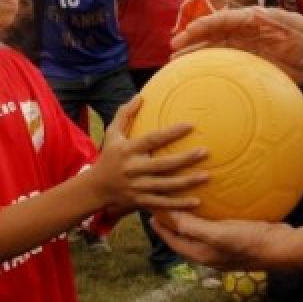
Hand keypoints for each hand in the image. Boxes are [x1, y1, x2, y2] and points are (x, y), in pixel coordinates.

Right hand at [89, 97, 209, 216]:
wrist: (95, 188)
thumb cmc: (108, 156)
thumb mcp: (112, 133)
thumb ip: (124, 114)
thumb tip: (139, 96)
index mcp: (128, 150)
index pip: (152, 139)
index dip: (171, 133)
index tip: (191, 125)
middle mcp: (133, 169)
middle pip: (163, 165)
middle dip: (185, 159)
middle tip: (205, 151)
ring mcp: (138, 187)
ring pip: (166, 186)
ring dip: (187, 182)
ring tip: (207, 175)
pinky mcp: (141, 201)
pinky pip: (163, 204)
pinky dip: (180, 205)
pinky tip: (197, 202)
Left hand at [151, 211, 293, 270]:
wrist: (281, 247)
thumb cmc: (249, 242)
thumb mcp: (218, 234)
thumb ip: (193, 228)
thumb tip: (170, 217)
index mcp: (202, 255)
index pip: (173, 241)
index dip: (161, 228)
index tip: (150, 213)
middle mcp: (210, 253)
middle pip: (184, 237)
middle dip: (172, 224)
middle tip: (162, 207)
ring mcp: (224, 247)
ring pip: (200, 232)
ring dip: (190, 220)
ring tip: (183, 204)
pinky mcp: (236, 238)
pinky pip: (215, 226)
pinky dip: (208, 216)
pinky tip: (214, 203)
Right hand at [171, 6, 302, 83]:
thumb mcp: (292, 23)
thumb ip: (275, 18)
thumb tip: (255, 13)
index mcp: (250, 19)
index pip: (222, 19)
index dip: (203, 25)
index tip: (188, 32)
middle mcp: (241, 32)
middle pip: (211, 34)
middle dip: (191, 39)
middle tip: (173, 48)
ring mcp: (241, 48)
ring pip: (212, 49)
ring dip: (193, 54)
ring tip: (175, 62)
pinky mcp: (244, 64)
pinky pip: (221, 64)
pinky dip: (206, 67)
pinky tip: (193, 73)